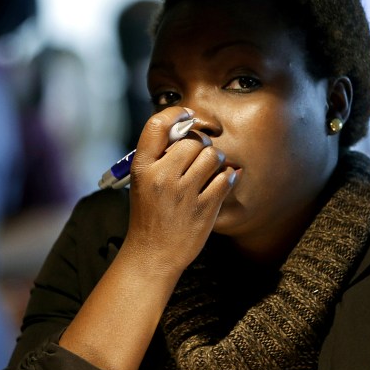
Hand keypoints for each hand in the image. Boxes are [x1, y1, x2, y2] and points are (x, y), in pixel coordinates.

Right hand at [124, 108, 236, 271]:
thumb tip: (185, 130)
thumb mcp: (142, 183)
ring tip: (210, 170)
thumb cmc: (148, 216)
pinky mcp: (203, 208)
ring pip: (212, 156)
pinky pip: (225, 178)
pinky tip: (221, 182)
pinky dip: (227, 177)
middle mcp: (161, 177)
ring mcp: (183, 193)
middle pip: (193, 141)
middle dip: (201, 145)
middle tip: (200, 157)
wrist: (152, 255)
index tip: (188, 115)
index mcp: (142, 167)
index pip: (157, 125)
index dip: (176, 114)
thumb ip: (159, 157)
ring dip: (216, 160)